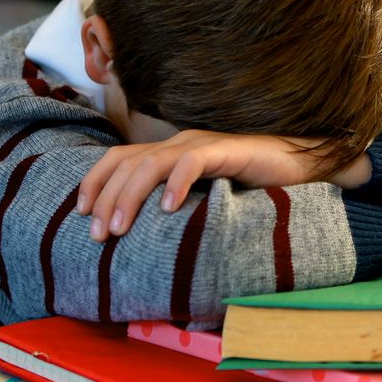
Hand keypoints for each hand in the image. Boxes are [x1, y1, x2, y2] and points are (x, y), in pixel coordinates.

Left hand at [78, 130, 371, 241]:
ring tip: (120, 227)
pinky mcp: (229, 149)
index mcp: (171, 152)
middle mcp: (181, 143)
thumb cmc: (254, 185)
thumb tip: (144, 238)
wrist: (301, 166)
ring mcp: (204, 144)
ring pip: (152, 162)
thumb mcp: (205, 199)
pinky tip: (168, 207)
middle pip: (127, 162)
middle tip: (97, 235)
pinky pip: (194, 160)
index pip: (119, 158)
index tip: (80, 214)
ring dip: (130, 195)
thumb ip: (178, 207)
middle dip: (105, 198)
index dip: (94, 182)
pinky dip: (177, 181)